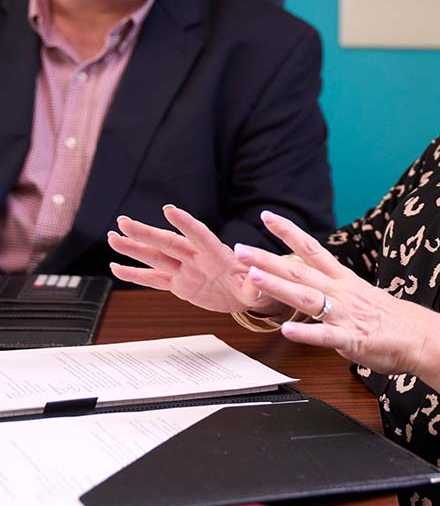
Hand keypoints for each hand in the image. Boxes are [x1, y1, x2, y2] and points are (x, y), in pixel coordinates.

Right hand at [108, 205, 262, 312]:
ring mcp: (186, 270)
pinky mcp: (179, 284)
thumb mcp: (260, 286)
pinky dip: (135, 274)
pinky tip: (116, 267)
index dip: (186, 224)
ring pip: (156, 258)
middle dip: (146, 233)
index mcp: (218, 255)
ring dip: (134, 248)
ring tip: (113, 237)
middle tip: (124, 221)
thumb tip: (258, 282)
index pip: (201, 236)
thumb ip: (256, 284)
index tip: (170, 210)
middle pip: (169, 243)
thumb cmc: (257, 284)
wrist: (248, 295)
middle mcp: (197, 258)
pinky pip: (154, 279)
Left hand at [235, 210, 432, 374]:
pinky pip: (325, 335)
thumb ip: (334, 295)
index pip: (312, 249)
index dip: (289, 232)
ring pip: (306, 297)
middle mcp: (341, 292)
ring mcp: (344, 314)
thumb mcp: (360, 297)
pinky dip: (306, 332)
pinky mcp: (350, 339)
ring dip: (278, 286)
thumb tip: (315, 295)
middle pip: (300, 270)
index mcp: (343, 280)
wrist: (420, 337)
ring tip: (252, 277)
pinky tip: (286, 330)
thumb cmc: (391, 320)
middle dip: (267, 258)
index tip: (267, 216)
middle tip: (240, 248)